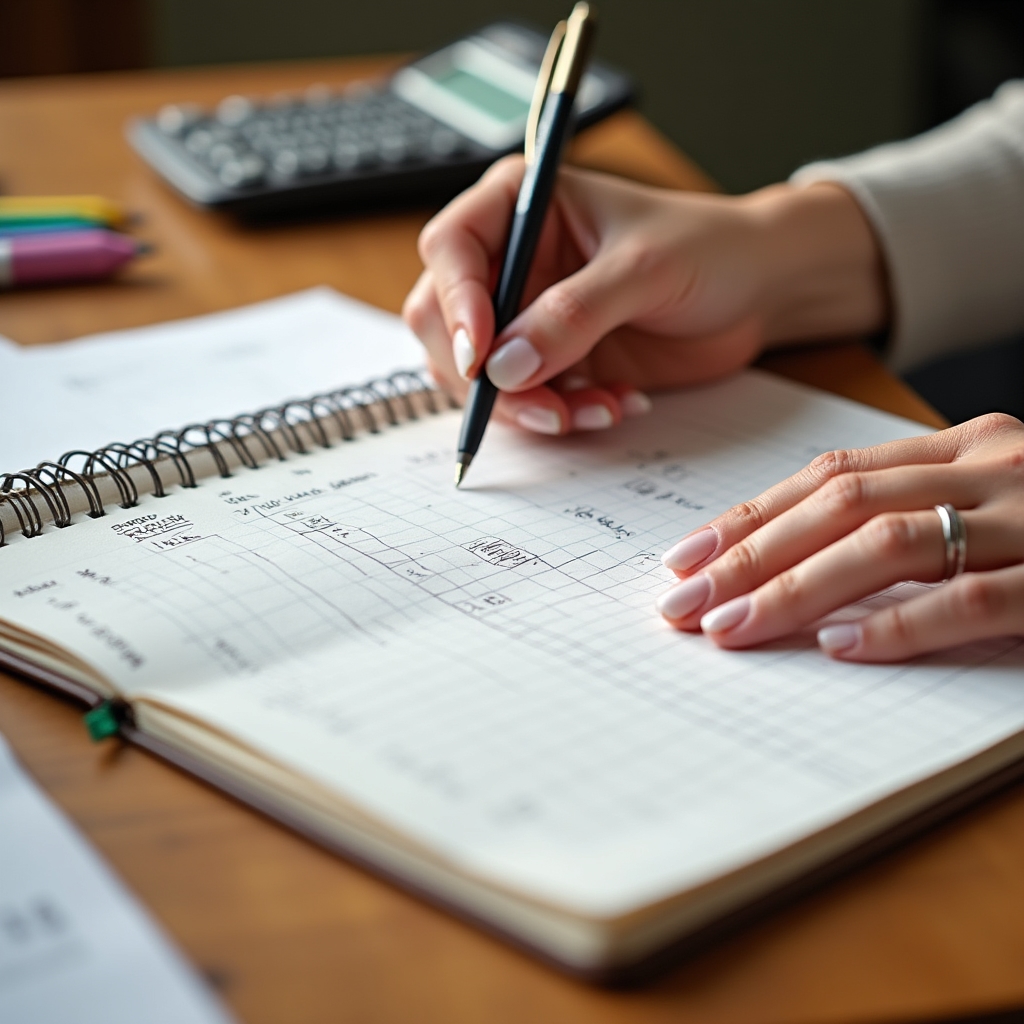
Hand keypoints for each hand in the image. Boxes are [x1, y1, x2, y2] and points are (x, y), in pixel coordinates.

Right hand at [403, 157, 885, 435]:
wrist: (759, 290)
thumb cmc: (710, 248)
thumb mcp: (644, 269)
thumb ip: (573, 314)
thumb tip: (504, 367)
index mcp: (521, 205)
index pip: (450, 249)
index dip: (456, 303)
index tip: (483, 355)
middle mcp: (512, 260)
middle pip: (445, 321)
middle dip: (486, 375)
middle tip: (542, 407)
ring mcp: (526, 315)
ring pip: (478, 374)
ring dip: (526, 407)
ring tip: (592, 410)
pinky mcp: (551, 360)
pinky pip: (525, 401)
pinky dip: (560, 416)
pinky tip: (613, 405)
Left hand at [656, 413, 1023, 660]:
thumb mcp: (989, 506)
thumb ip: (909, 517)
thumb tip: (792, 565)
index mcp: (965, 448)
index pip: (832, 476)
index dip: (751, 518)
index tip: (686, 558)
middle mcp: (992, 466)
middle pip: (842, 505)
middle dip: (750, 556)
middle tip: (684, 602)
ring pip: (887, 543)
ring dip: (794, 589)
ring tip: (731, 627)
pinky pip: (969, 601)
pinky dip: (895, 624)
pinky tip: (835, 645)